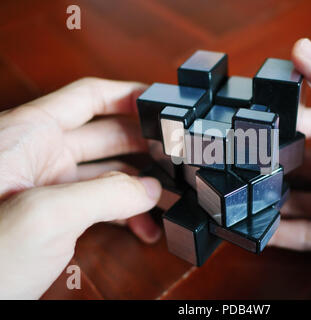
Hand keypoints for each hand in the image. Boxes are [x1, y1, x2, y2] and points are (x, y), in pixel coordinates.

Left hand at [0, 78, 161, 298]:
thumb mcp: (46, 215)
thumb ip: (105, 194)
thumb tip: (149, 190)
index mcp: (29, 135)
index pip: (87, 97)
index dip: (128, 95)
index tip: (161, 101)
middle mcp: (39, 154)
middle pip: (107, 135)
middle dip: (144, 144)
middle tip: (176, 154)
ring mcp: (48, 186)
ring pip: (107, 173)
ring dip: (140, 185)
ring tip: (169, 198)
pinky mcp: (55, 214)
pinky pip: (99, 202)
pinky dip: (124, 212)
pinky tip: (144, 226)